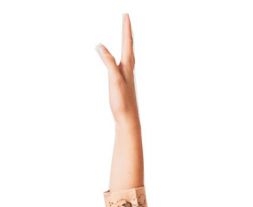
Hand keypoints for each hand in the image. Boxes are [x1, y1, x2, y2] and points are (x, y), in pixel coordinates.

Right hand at [96, 13, 140, 127]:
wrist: (129, 122)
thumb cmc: (122, 102)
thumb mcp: (114, 79)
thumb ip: (108, 61)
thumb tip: (100, 45)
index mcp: (127, 67)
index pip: (127, 43)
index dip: (126, 28)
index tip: (126, 14)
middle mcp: (129, 70)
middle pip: (129, 47)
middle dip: (127, 33)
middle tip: (126, 20)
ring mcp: (127, 78)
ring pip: (128, 56)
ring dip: (127, 45)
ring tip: (126, 37)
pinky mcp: (124, 85)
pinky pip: (123, 66)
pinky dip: (121, 58)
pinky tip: (121, 63)